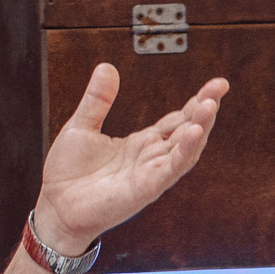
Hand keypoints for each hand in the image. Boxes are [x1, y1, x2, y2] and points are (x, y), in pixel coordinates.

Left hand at [34, 65, 229, 255]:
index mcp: (141, 143)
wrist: (54, 207)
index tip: (216, 84)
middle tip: (220, 86)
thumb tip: (106, 67)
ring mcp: (150, 173)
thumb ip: (97, 99)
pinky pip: (171, 169)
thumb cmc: (68, 174)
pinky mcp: (145, 189)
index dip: (197, 102)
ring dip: (200, 127)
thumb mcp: (82, 127)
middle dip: (205, 108)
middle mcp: (151, 158)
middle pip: (187, 130)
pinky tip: (194, 133)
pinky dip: (184, 151)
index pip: (177, 119)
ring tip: (210, 105)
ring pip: (185, 150)